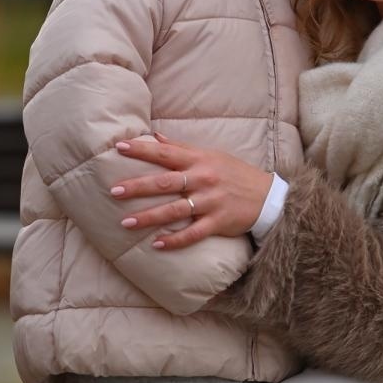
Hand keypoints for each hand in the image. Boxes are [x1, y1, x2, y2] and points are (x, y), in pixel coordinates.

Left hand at [110, 132, 272, 249]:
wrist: (268, 197)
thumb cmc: (236, 174)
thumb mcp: (212, 155)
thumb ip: (183, 148)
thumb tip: (155, 137)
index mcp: (200, 161)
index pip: (166, 153)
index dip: (142, 150)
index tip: (119, 147)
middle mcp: (203, 179)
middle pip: (165, 182)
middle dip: (138, 187)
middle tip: (114, 191)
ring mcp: (211, 202)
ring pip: (174, 210)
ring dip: (149, 217)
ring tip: (126, 223)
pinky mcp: (218, 223)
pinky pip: (193, 234)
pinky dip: (175, 240)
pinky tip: (157, 245)